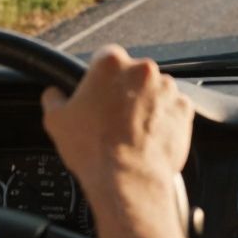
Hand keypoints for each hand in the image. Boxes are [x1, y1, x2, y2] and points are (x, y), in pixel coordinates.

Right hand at [41, 45, 192, 230]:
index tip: (98, 94)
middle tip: (112, 118)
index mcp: (110, 63)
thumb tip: (54, 93)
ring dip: (145, 105)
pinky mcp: (184, 108)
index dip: (99, 78)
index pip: (105, 58)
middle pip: (132, 74)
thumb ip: (54, 97)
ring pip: (154, 91)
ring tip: (131, 131)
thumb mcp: (56, 120)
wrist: (128, 179)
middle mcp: (143, 69)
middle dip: (124, 92)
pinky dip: (164, 119)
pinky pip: (173, 109)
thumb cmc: (92, 149)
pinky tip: (148, 137)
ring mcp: (167, 88)